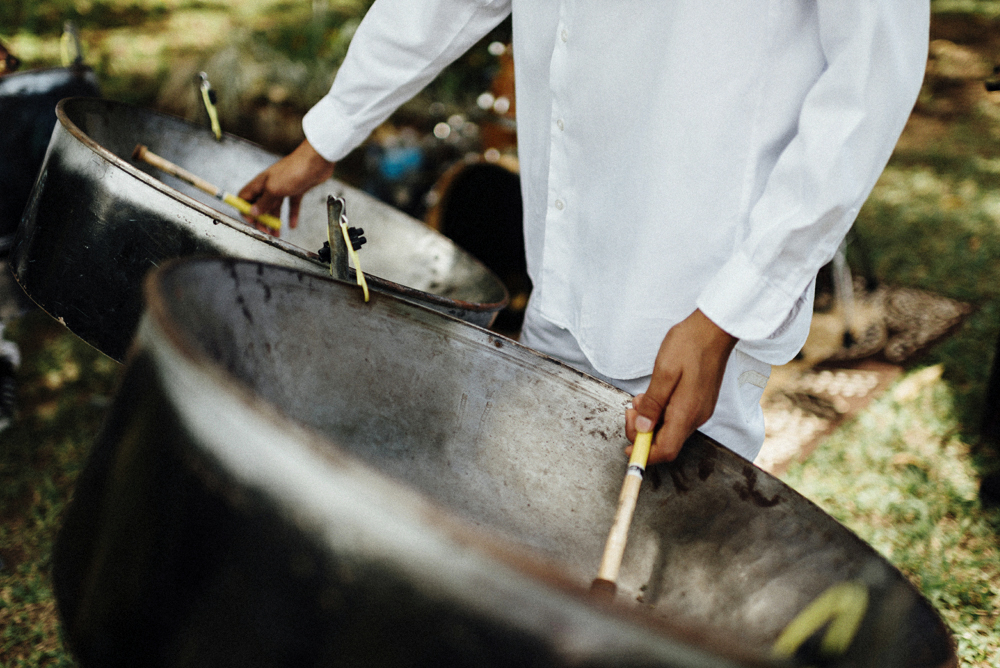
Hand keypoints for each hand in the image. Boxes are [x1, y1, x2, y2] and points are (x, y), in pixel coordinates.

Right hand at [238, 139, 335, 233]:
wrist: (317, 161)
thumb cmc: (294, 170)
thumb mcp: (274, 189)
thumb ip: (263, 202)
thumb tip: (252, 212)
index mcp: (261, 183)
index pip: (245, 197)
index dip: (245, 209)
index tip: (251, 222)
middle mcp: (270, 185)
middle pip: (260, 204)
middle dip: (261, 219)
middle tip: (265, 232)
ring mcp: (284, 187)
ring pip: (276, 207)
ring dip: (274, 220)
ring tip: (276, 234)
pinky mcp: (297, 189)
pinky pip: (292, 205)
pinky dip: (291, 215)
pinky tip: (292, 225)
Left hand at [624, 309, 736, 463]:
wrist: (714, 329)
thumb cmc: (689, 344)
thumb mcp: (664, 372)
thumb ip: (653, 403)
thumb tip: (641, 428)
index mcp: (687, 412)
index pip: (665, 450)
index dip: (644, 453)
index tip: (628, 447)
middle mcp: (697, 416)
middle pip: (667, 442)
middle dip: (643, 431)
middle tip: (631, 409)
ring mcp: (700, 410)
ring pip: (671, 428)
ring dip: (652, 419)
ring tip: (642, 397)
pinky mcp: (701, 402)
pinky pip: (678, 417)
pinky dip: (662, 412)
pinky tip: (656, 394)